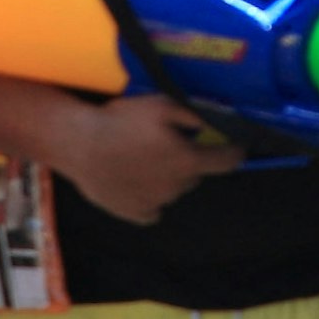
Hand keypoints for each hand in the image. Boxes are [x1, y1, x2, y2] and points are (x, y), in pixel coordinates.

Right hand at [48, 93, 239, 225]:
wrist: (80, 145)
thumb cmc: (123, 121)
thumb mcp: (162, 105)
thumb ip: (194, 115)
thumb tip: (216, 123)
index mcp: (187, 162)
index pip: (226, 162)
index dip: (234, 152)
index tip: (237, 148)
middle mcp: (176, 187)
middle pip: (195, 174)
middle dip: (189, 159)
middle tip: (168, 143)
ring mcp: (155, 204)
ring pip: (173, 189)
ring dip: (168, 176)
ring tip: (144, 158)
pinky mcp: (135, 214)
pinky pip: (153, 207)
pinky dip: (151, 196)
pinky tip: (136, 180)